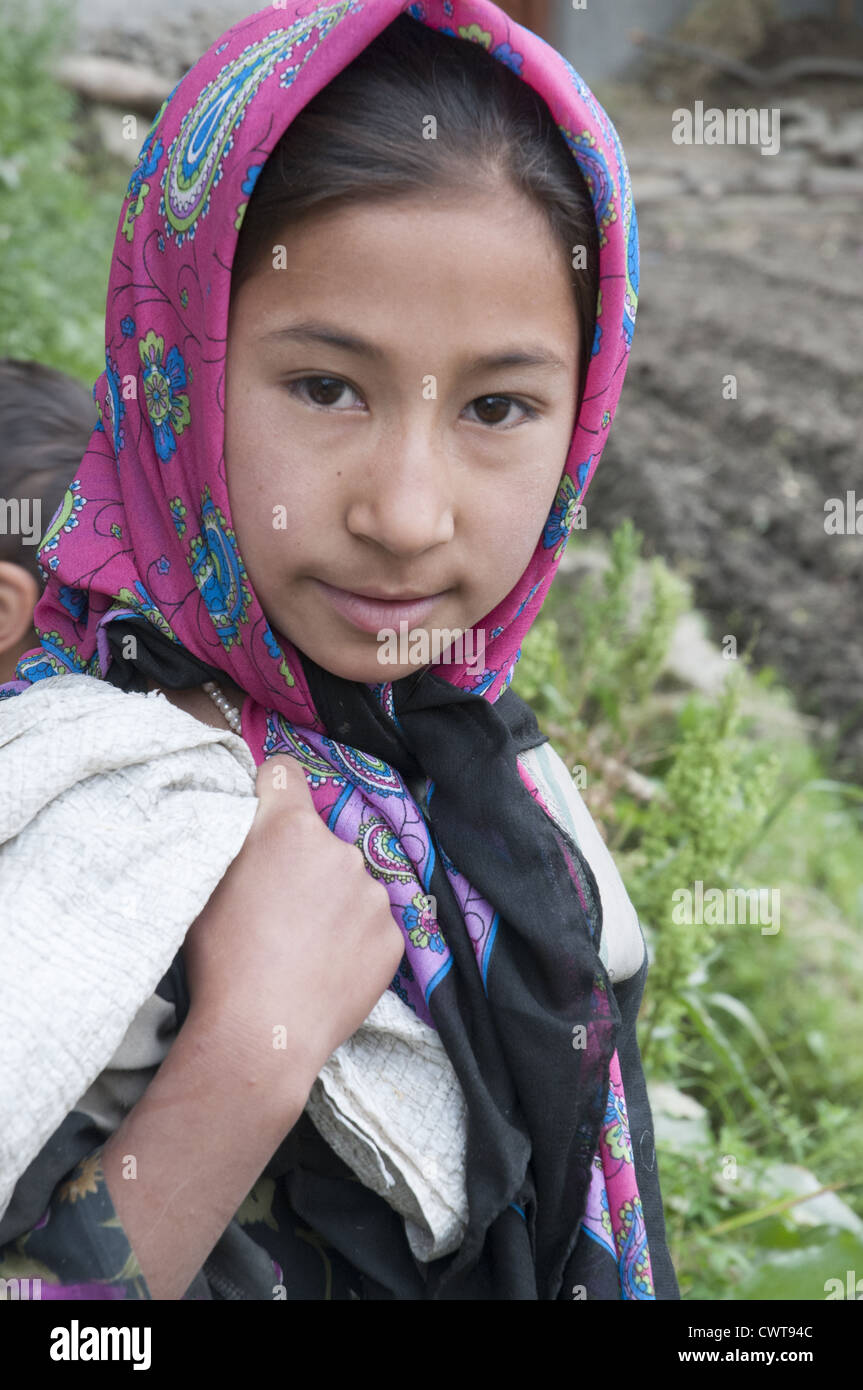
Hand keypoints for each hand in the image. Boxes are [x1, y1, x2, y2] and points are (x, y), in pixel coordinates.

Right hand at [182, 753, 405, 1100]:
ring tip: (301, 948)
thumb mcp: (207, 886)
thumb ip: (237, 843)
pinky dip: (353, 939)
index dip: (271, 789)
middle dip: (302, 862)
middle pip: (319, 840)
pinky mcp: (393, 936)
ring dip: (331, 903)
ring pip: (349, 884)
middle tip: (276, 909)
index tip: (266, 809)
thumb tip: (249, 821)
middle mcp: (340, 850)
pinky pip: (370, 924)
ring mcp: (372, 895)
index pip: (284, 773)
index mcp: (289, 829)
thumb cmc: (221, 960)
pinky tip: (325, 968)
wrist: (261, 1034)